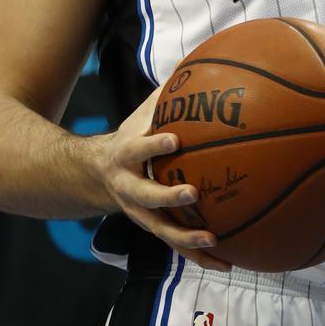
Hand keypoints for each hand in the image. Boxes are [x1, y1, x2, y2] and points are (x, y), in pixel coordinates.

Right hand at [98, 85, 229, 271]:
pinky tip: (228, 262)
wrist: (95, 175)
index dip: (154, 144)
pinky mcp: (153, 228)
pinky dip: (199, 256)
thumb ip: (166, 95)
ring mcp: (139, 213)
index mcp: (126, 155)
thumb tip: (199, 63)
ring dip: (186, 237)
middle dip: (168, 196)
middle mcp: (129, 188)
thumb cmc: (131, 137)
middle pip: (146, 195)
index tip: (175, 139)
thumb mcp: (141, 114)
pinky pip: (176, 246)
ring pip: (161, 230)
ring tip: (214, 240)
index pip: (138, 149)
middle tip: (193, 193)